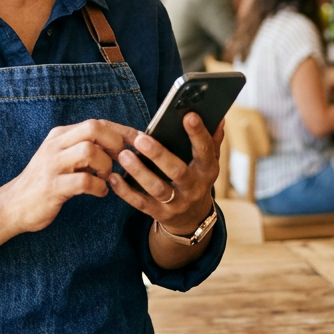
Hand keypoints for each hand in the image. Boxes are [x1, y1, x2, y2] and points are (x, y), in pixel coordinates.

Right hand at [1, 120, 137, 233]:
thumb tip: (120, 145)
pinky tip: (99, 192)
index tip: (139, 141)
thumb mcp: (62, 157)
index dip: (122, 131)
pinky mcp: (52, 187)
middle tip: (120, 160)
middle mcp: (56, 145)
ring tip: (106, 177)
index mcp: (60, 135)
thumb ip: (85, 148)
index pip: (97, 122)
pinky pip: (84, 181)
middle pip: (93, 127)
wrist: (12, 205)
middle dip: (115, 143)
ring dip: (106, 165)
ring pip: (89, 150)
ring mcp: (52, 165)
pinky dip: (99, 187)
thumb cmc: (45, 182)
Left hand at [109, 114, 222, 234]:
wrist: (192, 218)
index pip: (205, 150)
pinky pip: (141, 203)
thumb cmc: (196, 179)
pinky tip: (114, 177)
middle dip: (159, 155)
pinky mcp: (160, 214)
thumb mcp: (208, 162)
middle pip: (177, 171)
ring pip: (157, 188)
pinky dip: (126, 192)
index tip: (188, 115)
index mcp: (207, 170)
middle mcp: (194, 188)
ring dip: (139, 172)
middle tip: (140, 139)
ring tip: (123, 155)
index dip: (198, 133)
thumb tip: (219, 116)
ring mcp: (177, 203)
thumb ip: (212, 140)